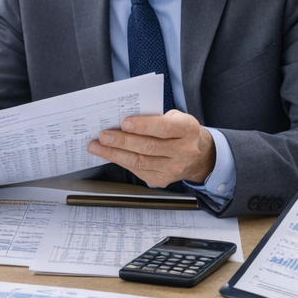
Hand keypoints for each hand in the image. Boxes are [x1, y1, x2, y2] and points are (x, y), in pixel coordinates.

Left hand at [88, 110, 215, 188]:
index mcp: (187, 130)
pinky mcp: (162, 180)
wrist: (200, 156)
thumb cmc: (182, 132)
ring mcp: (172, 168)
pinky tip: (109, 155)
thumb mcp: (177, 118)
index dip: (143, 126)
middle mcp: (182, 151)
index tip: (124, 123)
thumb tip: (124, 120)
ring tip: (97, 146)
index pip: (164, 128)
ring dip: (115, 154)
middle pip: (148, 147)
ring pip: (139, 162)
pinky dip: (121, 161)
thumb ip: (155, 118)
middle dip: (122, 141)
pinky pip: (137, 171)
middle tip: (103, 136)